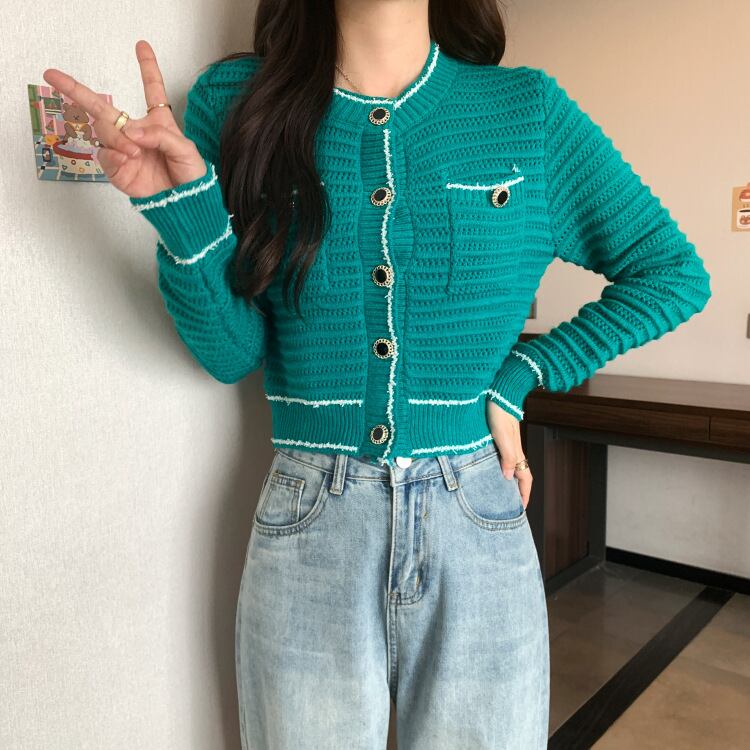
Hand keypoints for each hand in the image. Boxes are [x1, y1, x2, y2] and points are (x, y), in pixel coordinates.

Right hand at [43, 40, 206, 198]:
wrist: (186, 205)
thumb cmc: (191, 177)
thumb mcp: (185, 151)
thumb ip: (160, 136)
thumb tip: (131, 131)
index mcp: (159, 123)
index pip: (152, 91)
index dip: (147, 67)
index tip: (141, 46)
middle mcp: (137, 133)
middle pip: (103, 108)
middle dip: (76, 90)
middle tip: (53, 76)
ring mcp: (124, 150)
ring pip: (103, 131)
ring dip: (115, 137)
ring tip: (133, 151)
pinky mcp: (118, 169)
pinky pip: (105, 156)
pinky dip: (114, 155)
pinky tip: (127, 159)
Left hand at [486, 400, 531, 508]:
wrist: (499, 391)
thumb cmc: (499, 410)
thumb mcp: (502, 435)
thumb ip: (507, 456)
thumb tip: (507, 477)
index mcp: (517, 452)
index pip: (525, 478)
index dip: (524, 494)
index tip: (521, 509)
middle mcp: (514, 450)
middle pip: (519, 475)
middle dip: (516, 491)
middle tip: (509, 505)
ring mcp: (508, 444)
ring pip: (511, 467)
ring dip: (508, 481)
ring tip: (499, 492)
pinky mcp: (500, 437)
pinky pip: (503, 458)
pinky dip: (500, 468)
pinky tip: (490, 470)